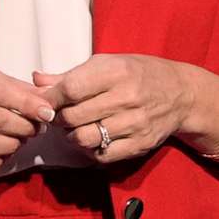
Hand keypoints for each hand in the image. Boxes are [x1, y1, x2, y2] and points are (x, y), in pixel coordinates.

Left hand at [36, 54, 204, 164]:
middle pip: (73, 116)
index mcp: (117, 72)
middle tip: (61, 115)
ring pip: (84, 138)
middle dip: (59, 118)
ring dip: (72, 135)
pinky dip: (90, 150)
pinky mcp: (139, 144)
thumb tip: (37, 80)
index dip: (51, 98)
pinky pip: (101, 155)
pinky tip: (92, 138)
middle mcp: (127, 97)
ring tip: (76, 127)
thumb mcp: (109, 64)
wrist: (181, 94)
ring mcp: (135, 123)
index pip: (71, 89)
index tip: (45, 102)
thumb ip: (72, 75)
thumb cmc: (139, 73)